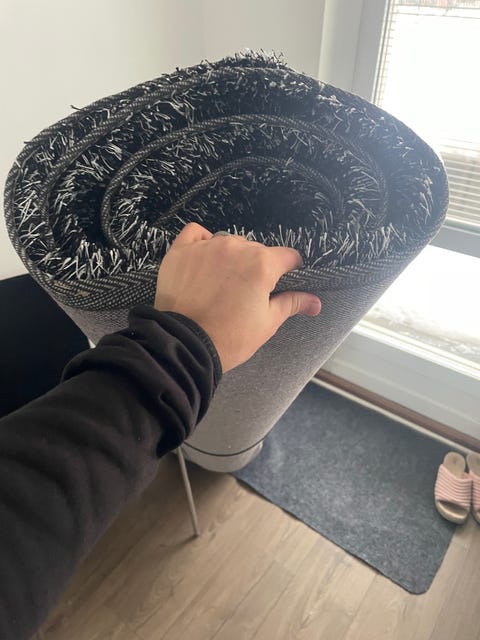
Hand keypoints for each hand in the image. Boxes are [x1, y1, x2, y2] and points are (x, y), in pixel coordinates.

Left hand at [154, 223, 321, 372]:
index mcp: (262, 264)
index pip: (288, 256)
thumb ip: (291, 304)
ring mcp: (206, 247)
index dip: (289, 269)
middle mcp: (236, 248)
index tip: (283, 281)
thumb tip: (315, 302)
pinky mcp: (181, 252)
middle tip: (246, 294)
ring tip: (222, 283)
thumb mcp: (267, 323)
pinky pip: (195, 233)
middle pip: (256, 250)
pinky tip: (203, 258)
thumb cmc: (229, 338)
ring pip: (228, 242)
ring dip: (230, 257)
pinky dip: (201, 242)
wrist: (185, 346)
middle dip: (256, 267)